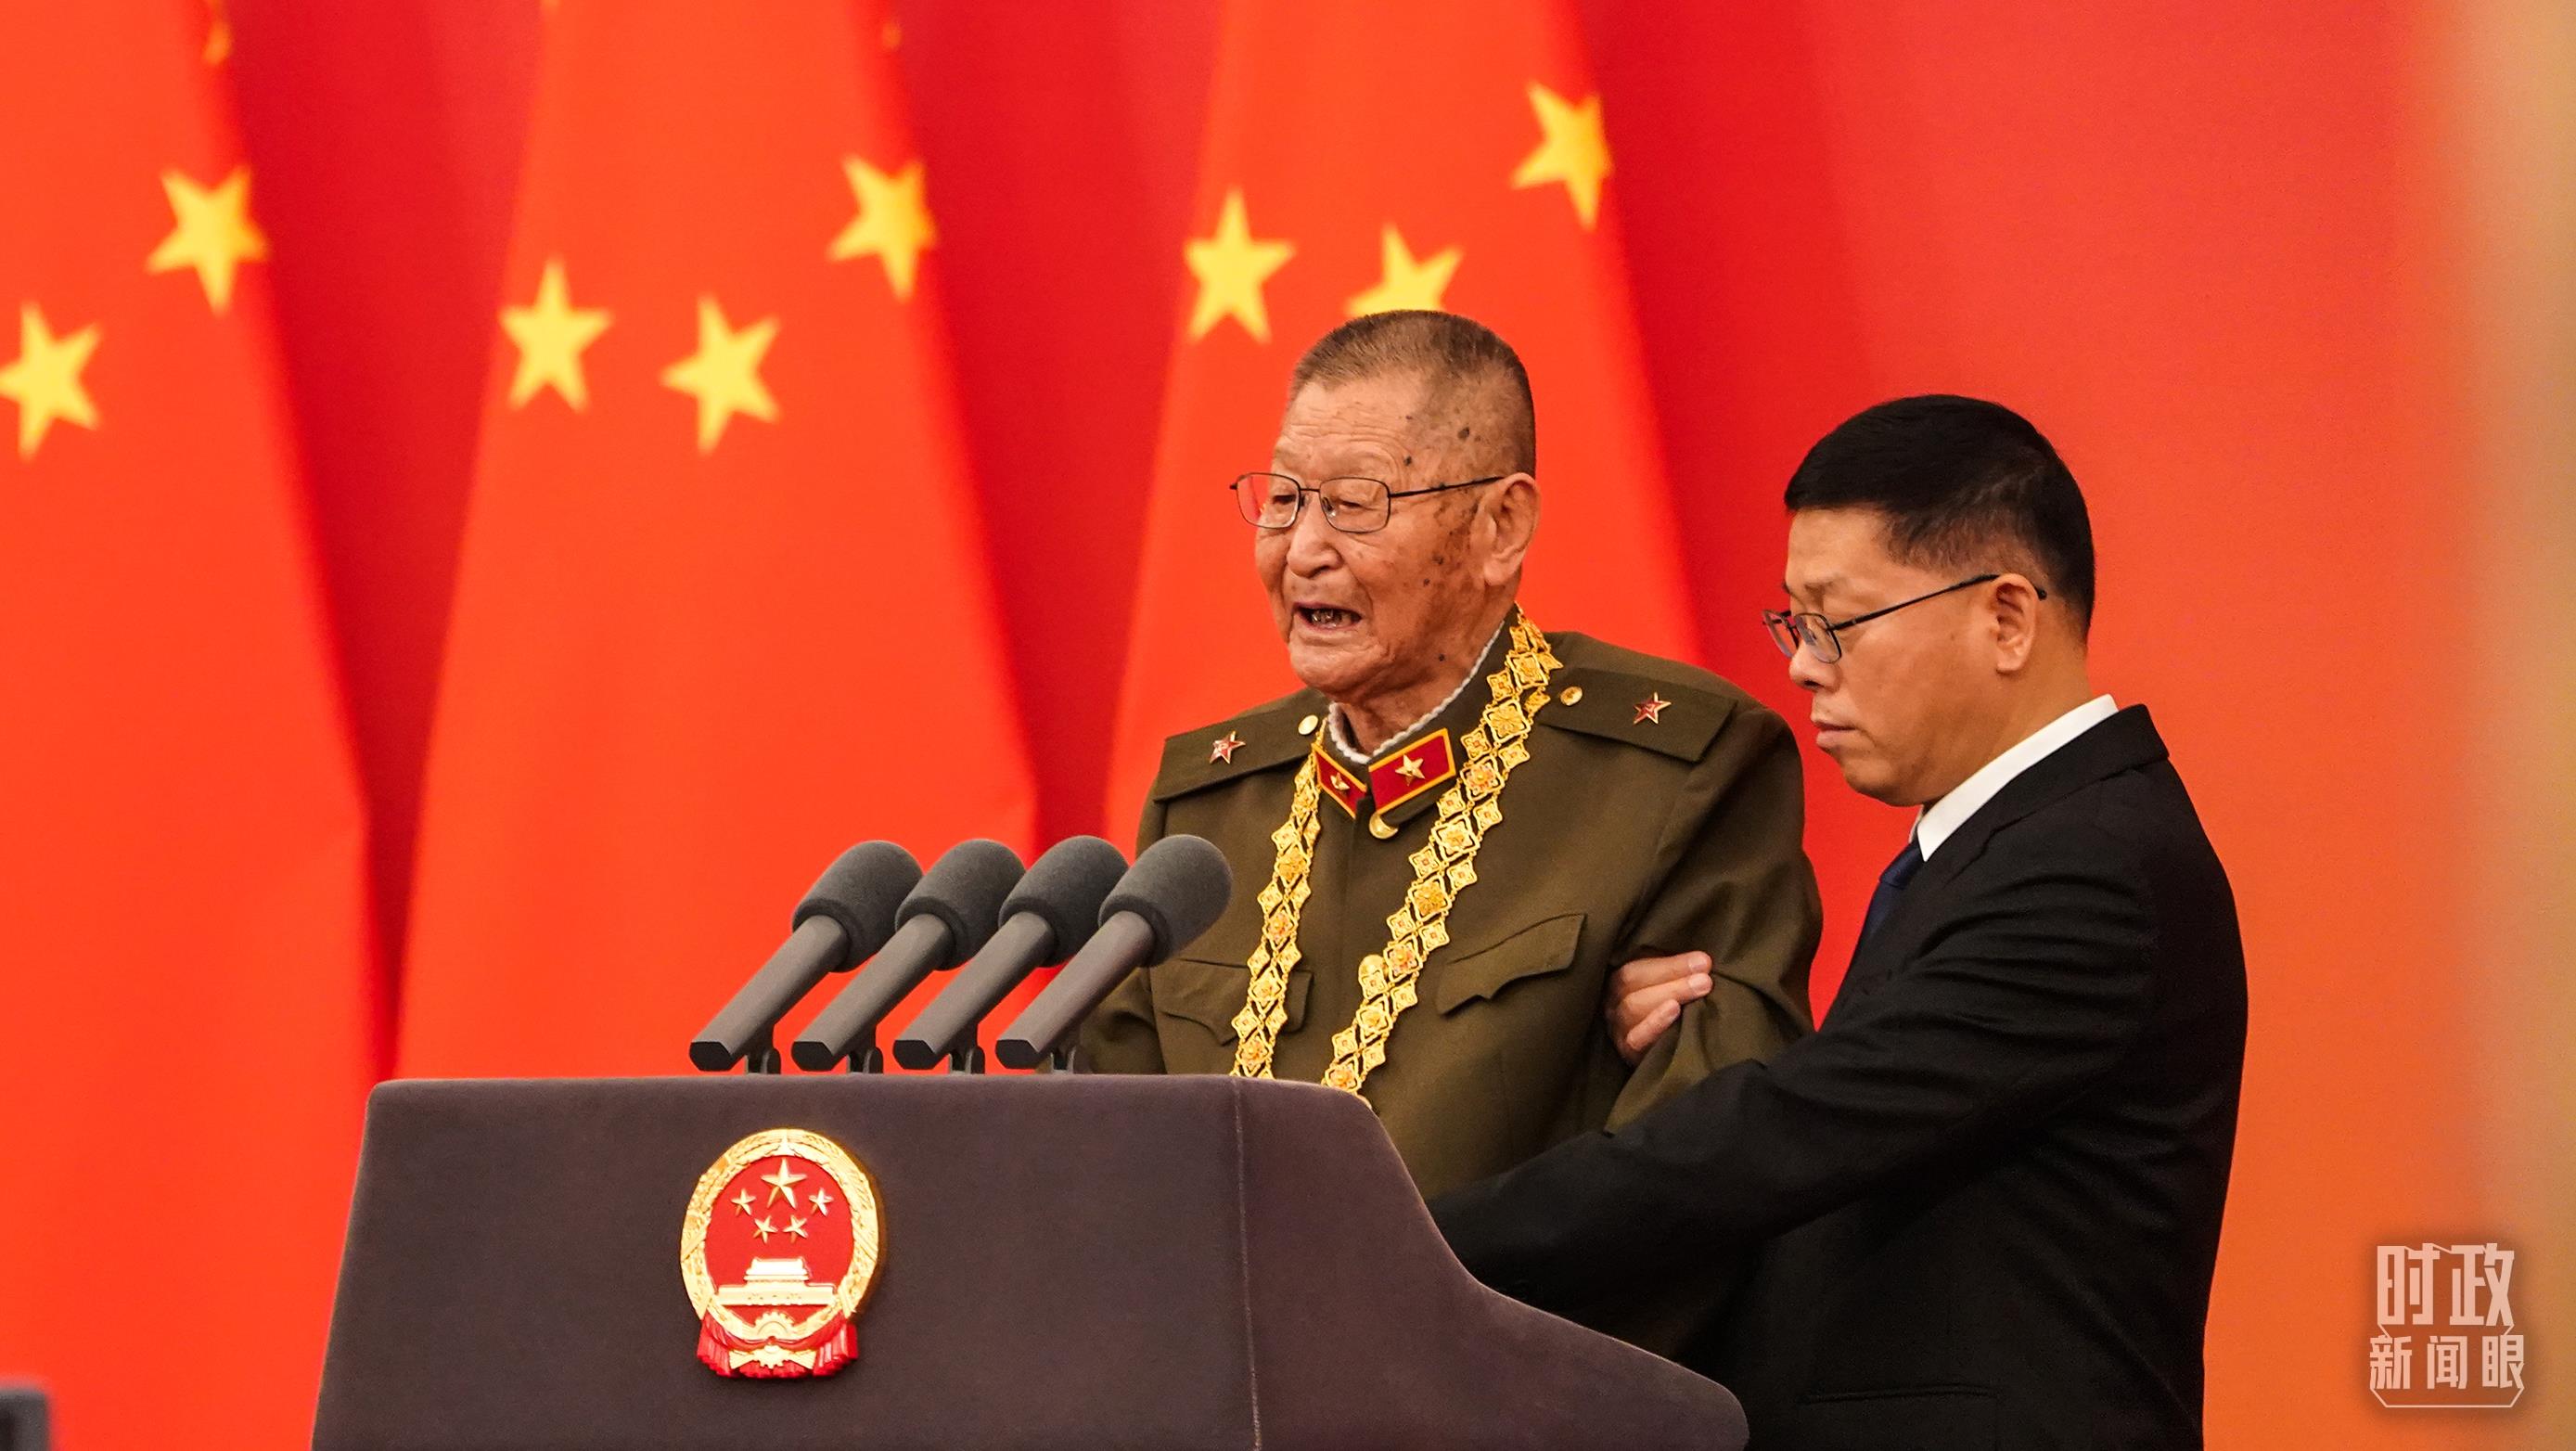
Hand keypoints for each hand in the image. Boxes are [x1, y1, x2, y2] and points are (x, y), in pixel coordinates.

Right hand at [1607, 951, 1712, 1065]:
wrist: (1668, 1056)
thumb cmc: (1669, 1008)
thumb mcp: (1668, 984)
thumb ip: (1677, 970)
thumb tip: (1702, 960)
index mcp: (1620, 979)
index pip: (1637, 966)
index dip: (1670, 964)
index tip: (1702, 961)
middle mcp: (1612, 1001)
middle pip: (1631, 983)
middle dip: (1672, 976)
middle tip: (1705, 978)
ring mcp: (1616, 1027)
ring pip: (1633, 1007)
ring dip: (1670, 994)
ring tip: (1700, 989)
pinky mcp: (1627, 1051)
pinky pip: (1635, 1038)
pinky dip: (1654, 1023)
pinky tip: (1675, 1010)